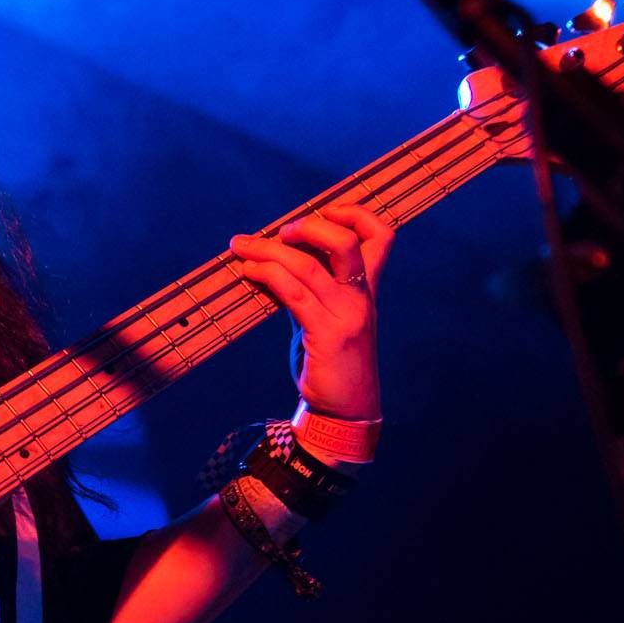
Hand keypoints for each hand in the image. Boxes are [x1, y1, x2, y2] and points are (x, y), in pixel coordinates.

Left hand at [229, 203, 394, 420]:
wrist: (346, 411)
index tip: (324, 211)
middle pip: (347, 241)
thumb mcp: (326, 318)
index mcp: (367, 290)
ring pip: (307, 266)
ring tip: (240, 247)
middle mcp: (362, 298)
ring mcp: (347, 316)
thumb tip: (274, 260)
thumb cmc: (332, 363)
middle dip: (309, 225)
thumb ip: (310, 289)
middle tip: (280, 232)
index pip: (382, 237)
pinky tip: (249, 273)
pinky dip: (267, 276)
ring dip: (267, 251)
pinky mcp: (327, 336)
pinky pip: (293, 293)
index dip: (356, 214)